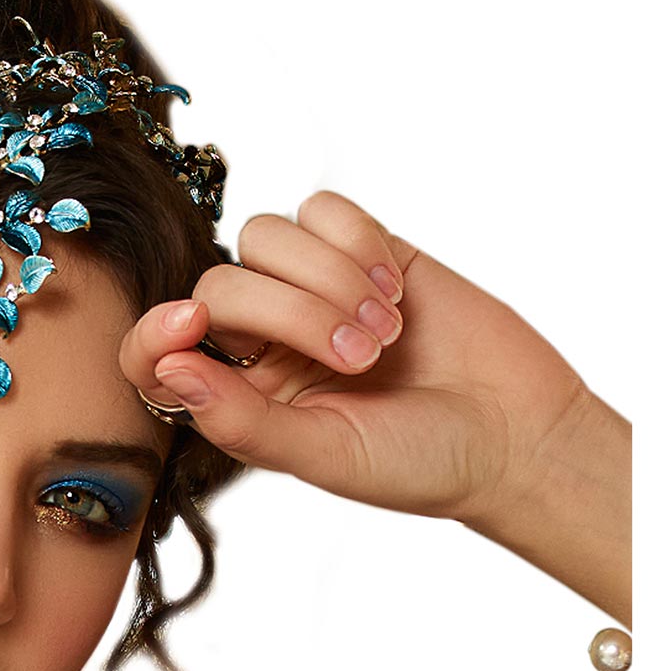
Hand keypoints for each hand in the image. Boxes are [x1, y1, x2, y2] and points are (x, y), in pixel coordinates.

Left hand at [118, 190, 600, 533]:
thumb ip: (241, 420)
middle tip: (362, 359)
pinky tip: (397, 289)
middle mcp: (263, 343)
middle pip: (222, 283)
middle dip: (291, 313)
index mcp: (238, 400)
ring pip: (265, 235)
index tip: (191, 326)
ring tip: (385, 333)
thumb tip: (171, 366)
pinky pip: (323, 208)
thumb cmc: (415, 463)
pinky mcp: (364, 248)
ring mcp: (311, 290)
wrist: (512, 432)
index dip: (157, 330)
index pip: (157, 352)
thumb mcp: (322, 455)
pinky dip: (356, 241)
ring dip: (330, 279)